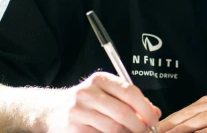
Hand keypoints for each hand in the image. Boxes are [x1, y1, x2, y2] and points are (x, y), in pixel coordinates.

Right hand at [44, 71, 160, 132]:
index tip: (154, 118)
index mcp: (100, 80)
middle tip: (146, 131)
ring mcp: (78, 112)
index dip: (146, 108)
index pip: (129, 92)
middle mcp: (87, 93)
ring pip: (113, 129)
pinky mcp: (73, 130)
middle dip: (139, 126)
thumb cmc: (86, 102)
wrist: (51, 111)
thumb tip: (155, 112)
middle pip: (122, 113)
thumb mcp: (107, 92)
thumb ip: (131, 100)